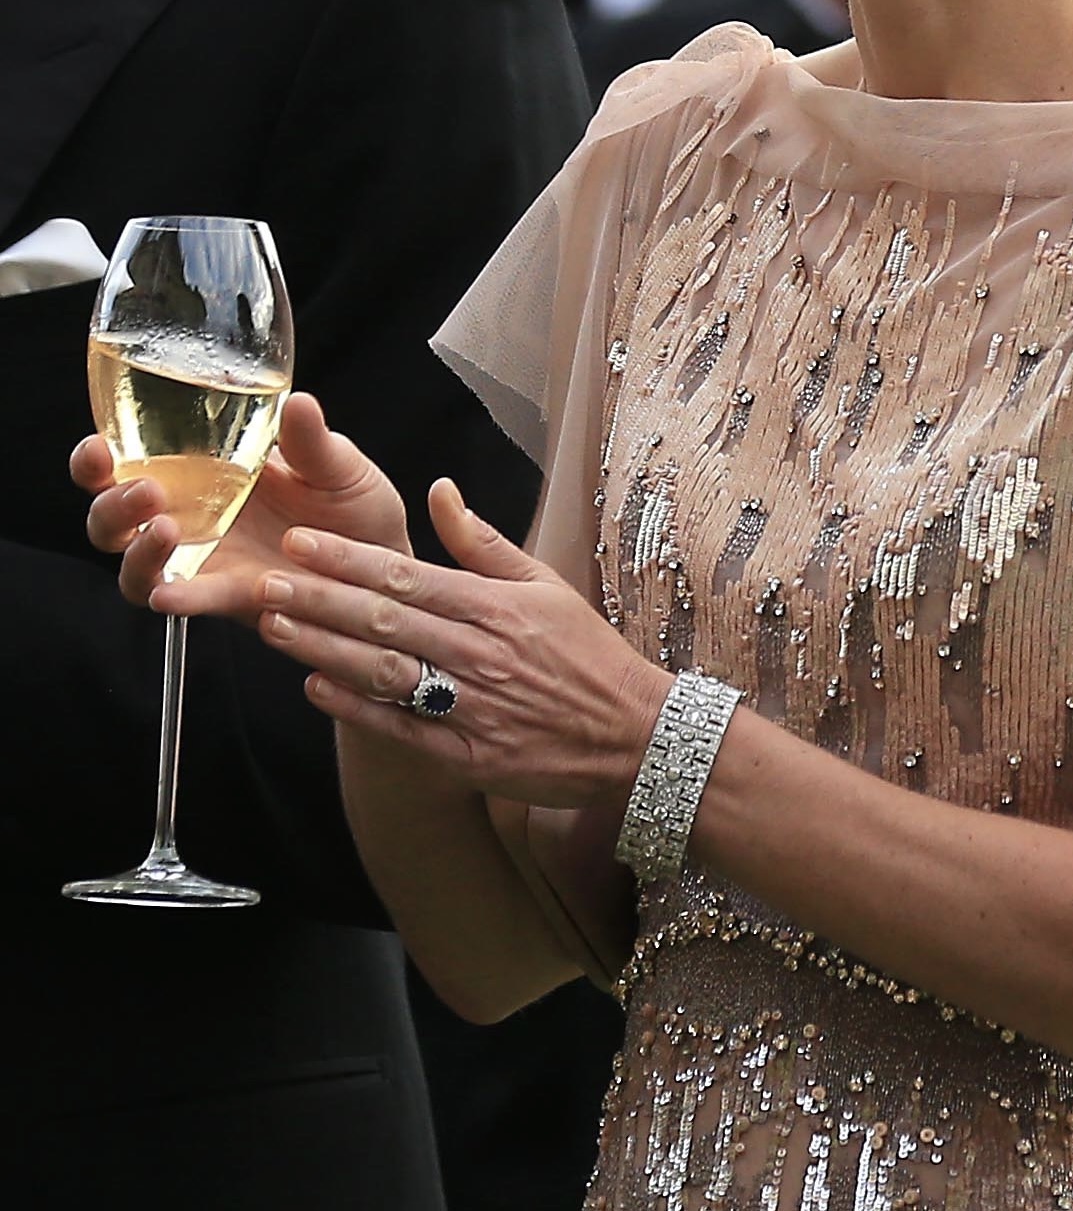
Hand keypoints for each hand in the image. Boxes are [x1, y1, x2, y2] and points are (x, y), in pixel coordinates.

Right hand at [74, 392, 408, 617]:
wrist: (384, 562)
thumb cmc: (353, 505)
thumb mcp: (338, 465)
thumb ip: (312, 441)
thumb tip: (300, 401)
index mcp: (202, 470)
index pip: (129, 458)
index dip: (97, 456)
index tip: (99, 446)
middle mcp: (190, 514)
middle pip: (112, 516)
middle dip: (110, 504)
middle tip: (145, 489)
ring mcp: (205, 559)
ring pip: (135, 564)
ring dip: (138, 549)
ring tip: (167, 530)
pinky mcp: (227, 596)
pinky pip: (190, 598)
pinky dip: (178, 597)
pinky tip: (172, 594)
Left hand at [205, 478, 672, 811]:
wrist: (633, 733)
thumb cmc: (586, 654)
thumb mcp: (543, 583)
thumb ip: (483, 541)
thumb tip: (439, 490)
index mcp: (494, 605)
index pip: (406, 574)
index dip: (347, 559)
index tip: (301, 542)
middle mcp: (478, 651)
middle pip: (385, 619)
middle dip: (319, 598)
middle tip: (267, 580)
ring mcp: (472, 705)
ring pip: (385, 670)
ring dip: (325, 648)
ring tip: (274, 627)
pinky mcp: (470, 754)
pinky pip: (403, 728)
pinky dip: (358, 709)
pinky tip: (317, 687)